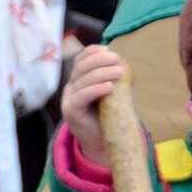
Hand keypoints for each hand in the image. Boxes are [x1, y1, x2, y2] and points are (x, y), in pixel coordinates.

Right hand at [59, 45, 126, 165]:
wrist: (101, 143)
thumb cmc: (107, 118)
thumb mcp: (110, 95)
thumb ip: (112, 80)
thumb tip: (124, 63)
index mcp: (78, 81)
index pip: (80, 60)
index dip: (92, 52)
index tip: (108, 48)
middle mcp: (70, 88)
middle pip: (80, 67)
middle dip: (99, 60)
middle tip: (117, 59)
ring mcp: (68, 99)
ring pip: (82, 80)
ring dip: (102, 73)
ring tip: (119, 71)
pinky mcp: (71, 111)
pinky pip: (82, 96)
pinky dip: (96, 89)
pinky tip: (109, 86)